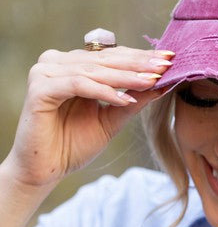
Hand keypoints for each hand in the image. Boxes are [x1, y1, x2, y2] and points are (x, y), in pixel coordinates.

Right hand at [3, 45, 173, 188]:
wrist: (46, 170)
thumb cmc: (73, 144)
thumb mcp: (111, 119)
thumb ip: (133, 99)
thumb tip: (162, 83)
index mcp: (72, 65)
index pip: (112, 56)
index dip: (141, 57)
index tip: (169, 58)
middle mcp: (57, 63)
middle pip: (105, 60)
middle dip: (138, 64)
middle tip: (165, 65)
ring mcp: (45, 73)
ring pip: (94, 71)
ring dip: (126, 77)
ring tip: (152, 82)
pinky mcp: (40, 89)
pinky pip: (79, 85)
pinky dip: (104, 92)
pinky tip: (126, 99)